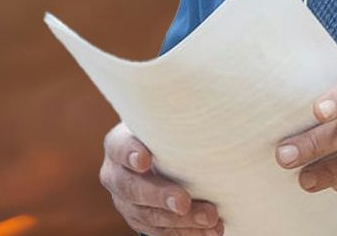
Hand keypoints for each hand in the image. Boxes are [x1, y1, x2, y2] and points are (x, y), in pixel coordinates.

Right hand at [100, 121, 224, 234]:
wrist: (165, 158)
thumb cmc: (169, 133)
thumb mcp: (168, 124)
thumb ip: (181, 123)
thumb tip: (220, 113)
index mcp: (118, 144)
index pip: (119, 148)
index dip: (130, 154)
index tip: (145, 160)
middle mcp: (117, 175)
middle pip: (132, 189)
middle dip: (160, 197)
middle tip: (184, 202)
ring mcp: (126, 202)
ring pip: (149, 216)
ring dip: (181, 221)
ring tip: (210, 218)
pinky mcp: (141, 221)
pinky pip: (161, 232)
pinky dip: (187, 233)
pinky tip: (208, 231)